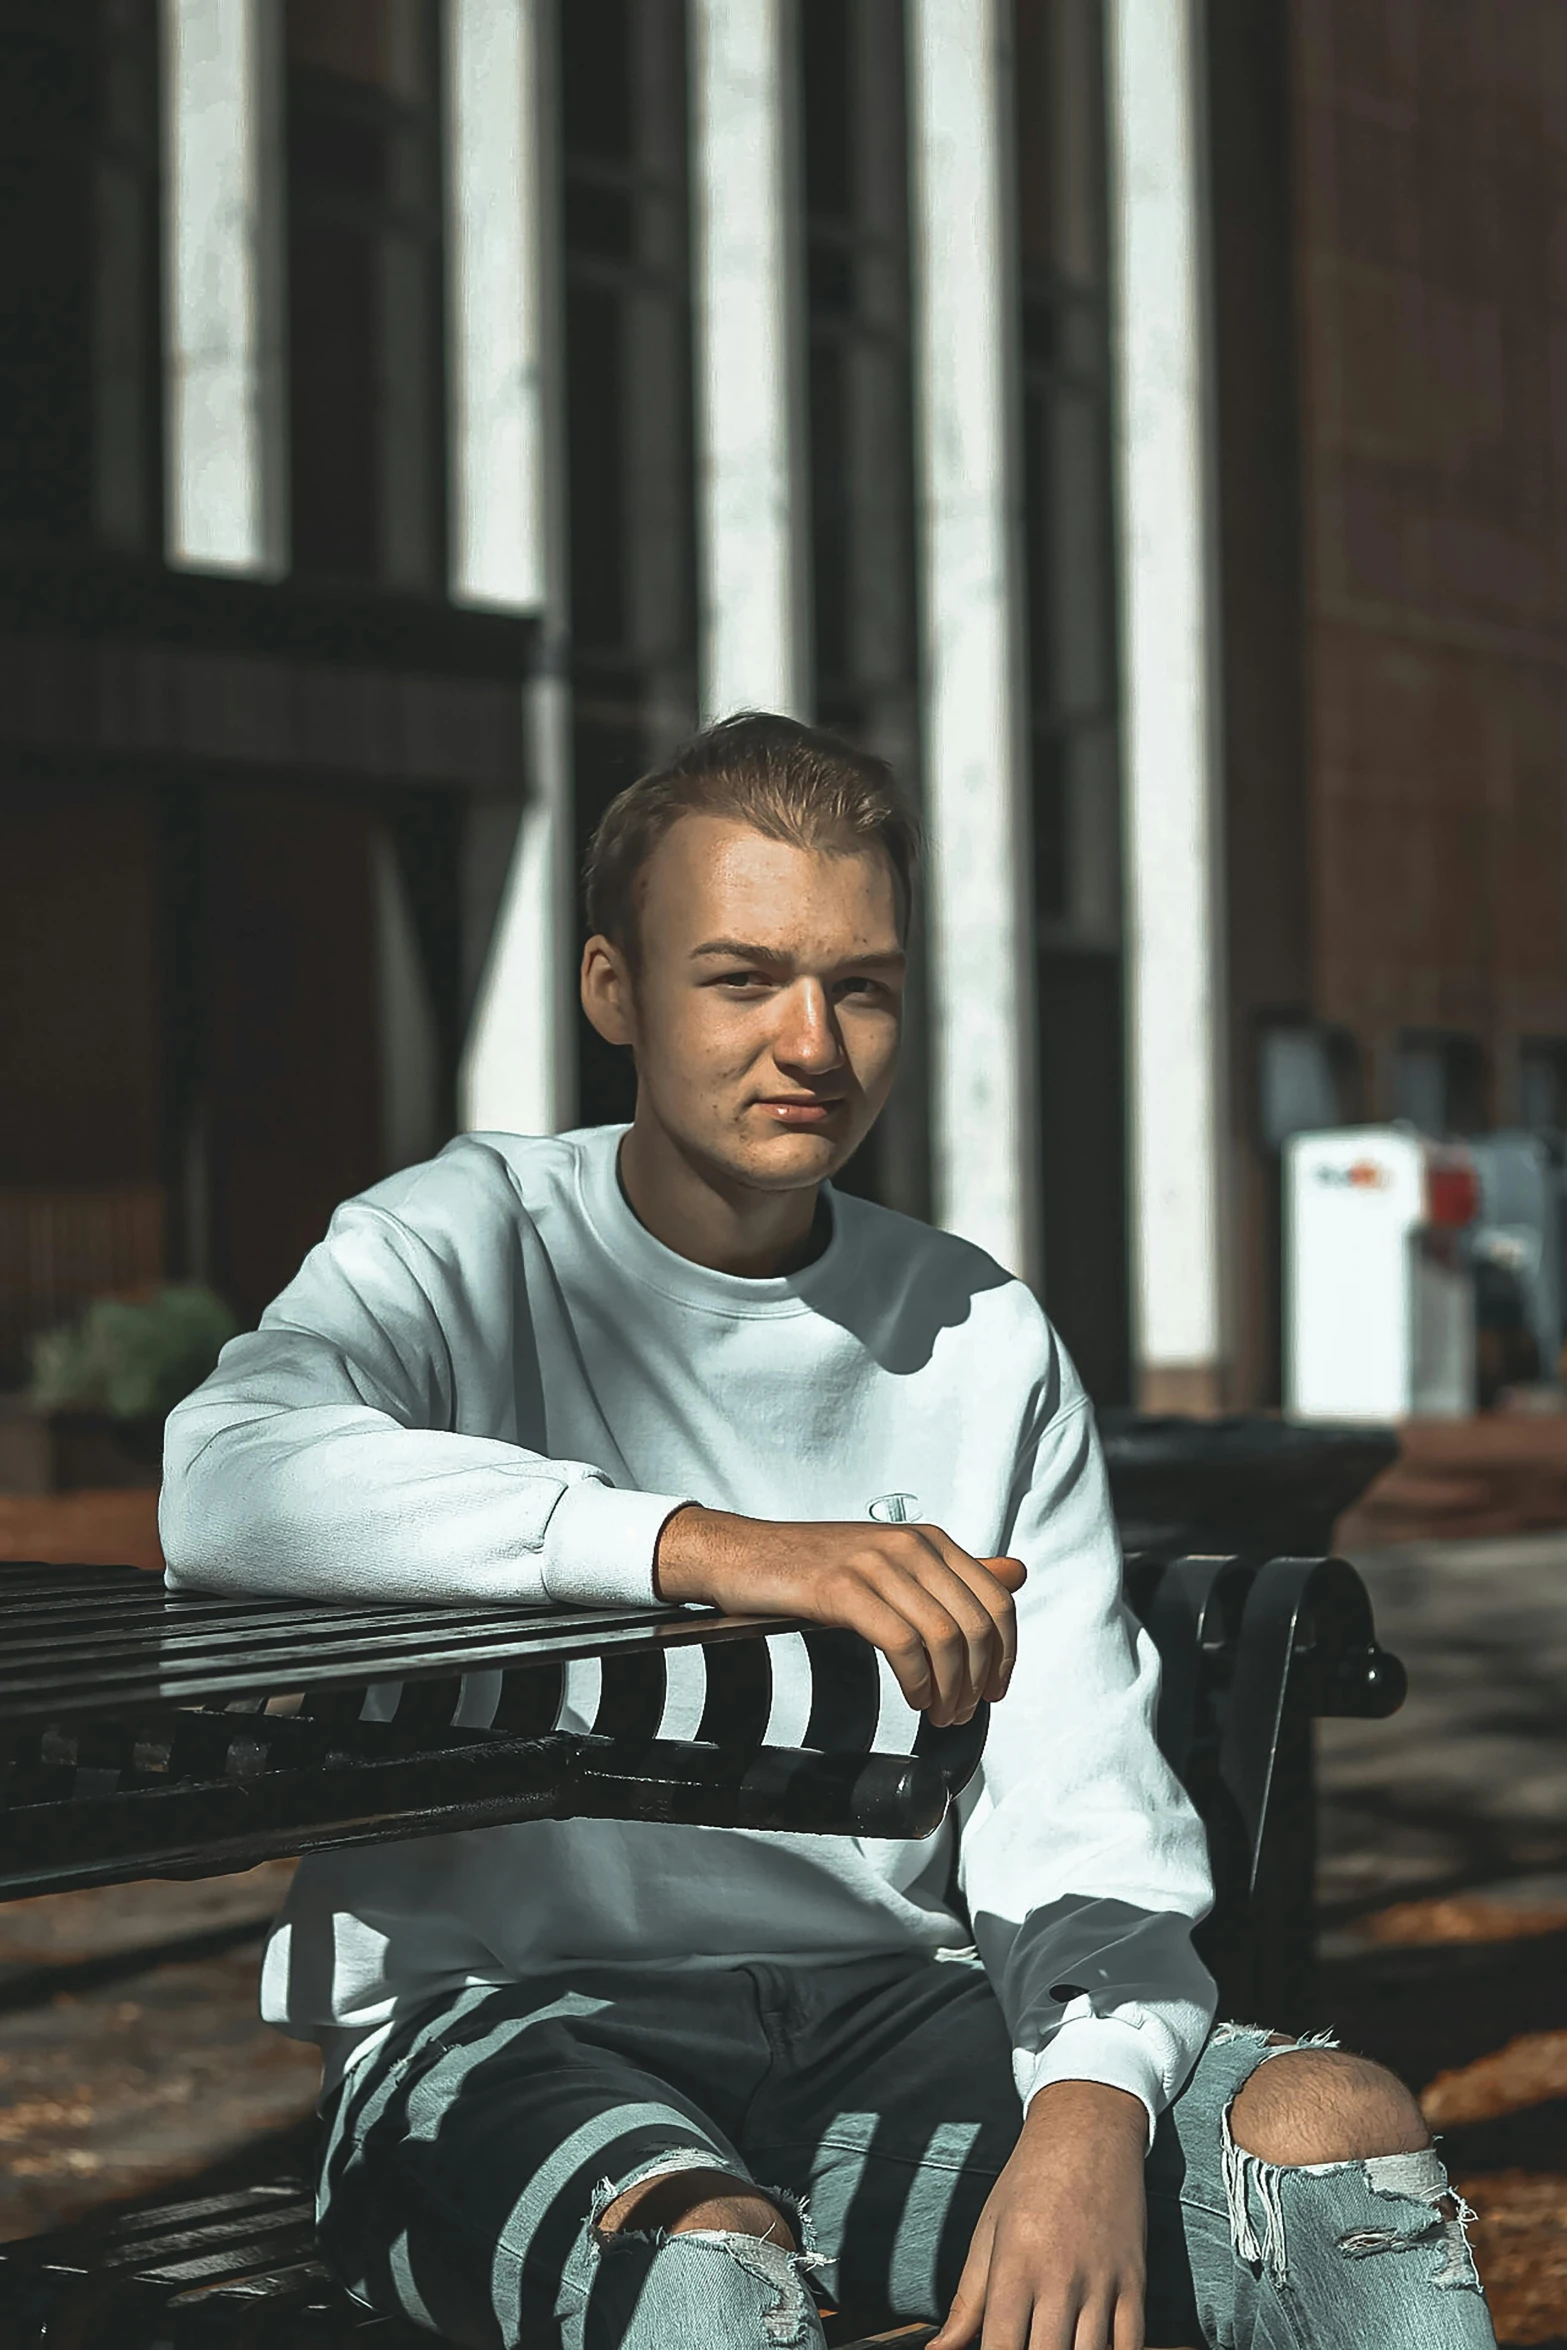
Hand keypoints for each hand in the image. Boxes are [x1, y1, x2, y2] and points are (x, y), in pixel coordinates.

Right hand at [653, 1506, 1024, 1725]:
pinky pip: (902, 1643)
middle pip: (976, 1623)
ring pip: (944, 1637)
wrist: (742, 1553)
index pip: (996, 1599)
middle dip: (978, 1680)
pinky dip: (917, 1681)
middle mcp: (911, 1544)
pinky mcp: (842, 1588)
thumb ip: (955, 1572)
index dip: (1005, 1653)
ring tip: (939, 1713)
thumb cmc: (815, 1565)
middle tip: (963, 1713)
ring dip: (950, 1689)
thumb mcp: (892, 1560)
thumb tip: (1017, 1572)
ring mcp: (876, 1563)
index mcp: (930, 1539)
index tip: (995, 1689)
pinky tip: (913, 1698)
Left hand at [930, 2081, 1147, 2349]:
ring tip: (1054, 2345)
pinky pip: (1132, 2343)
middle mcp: (1059, 2277)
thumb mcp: (988, 2231)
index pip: (1000, 2346)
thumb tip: (939, 2349)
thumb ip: (967, 2300)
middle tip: (1026, 2348)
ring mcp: (1101, 2281)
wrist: (1087, 2132)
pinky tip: (1092, 2349)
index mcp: (1015, 2265)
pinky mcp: (1134, 2281)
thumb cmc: (1030, 2180)